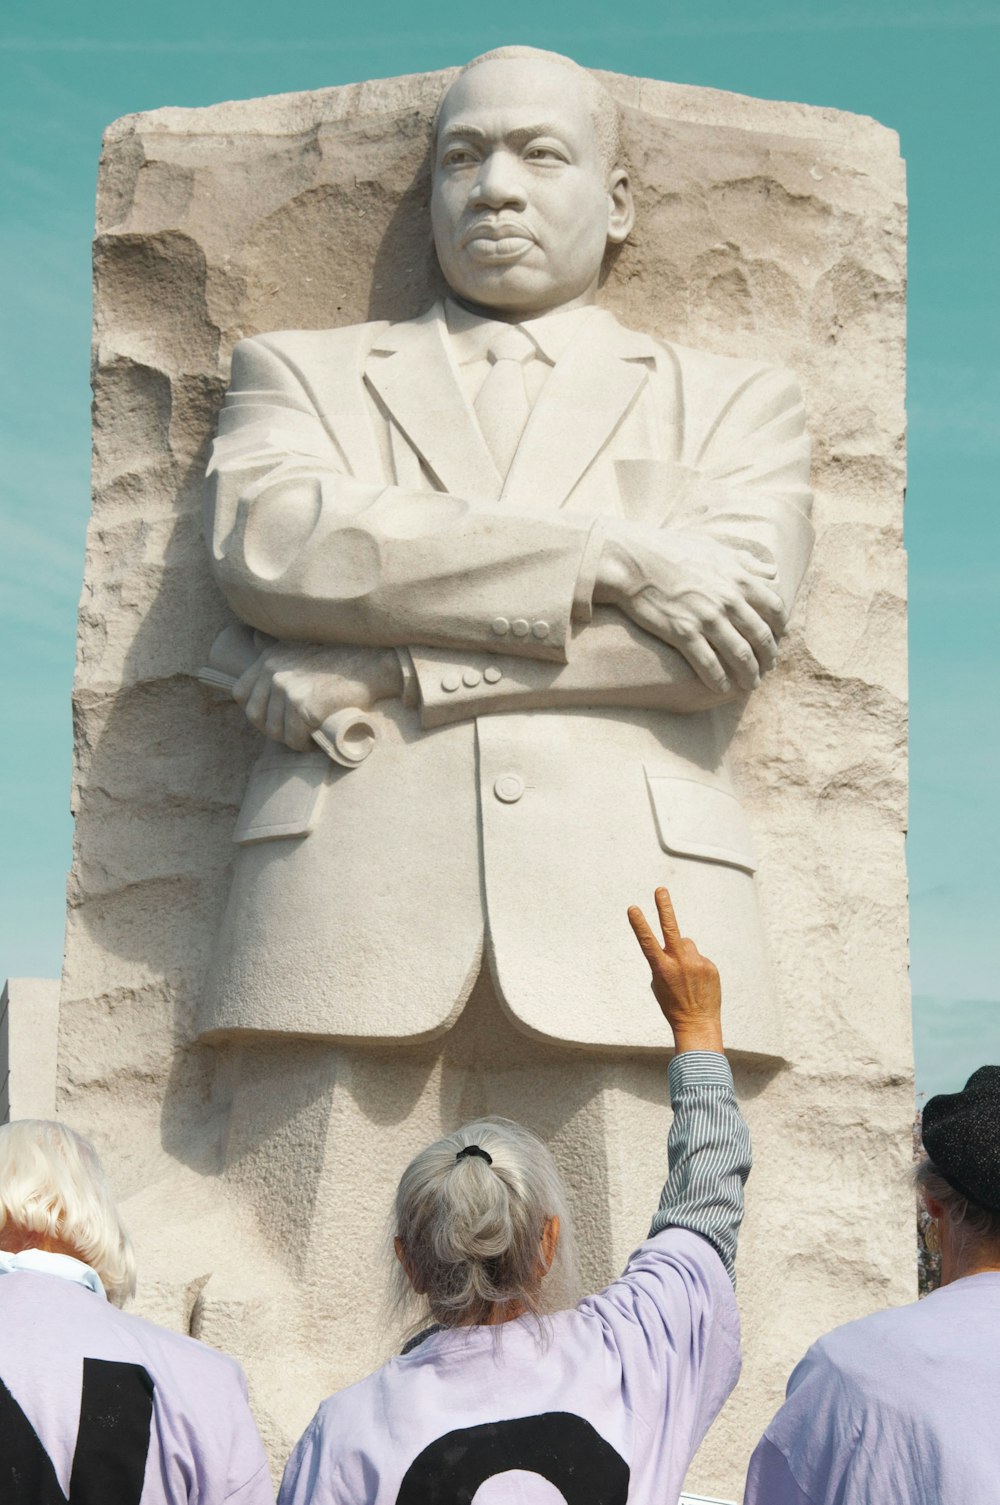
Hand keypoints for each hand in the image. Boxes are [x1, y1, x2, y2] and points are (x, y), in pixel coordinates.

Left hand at [233, 643, 402, 750]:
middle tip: (293, 731)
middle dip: (272, 729)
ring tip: (305, 736)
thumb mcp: (298, 645)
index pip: (241, 693)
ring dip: (290, 739)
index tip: (274, 717)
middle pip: (256, 715)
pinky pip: (294, 737)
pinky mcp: (305, 707)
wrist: (370, 664)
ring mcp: (288, 689)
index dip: (256, 711)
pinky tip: (313, 741)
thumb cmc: (338, 659)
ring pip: (275, 730)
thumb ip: (274, 643)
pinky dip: (303, 744)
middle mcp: (274, 672)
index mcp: (268, 659)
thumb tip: (254, 637)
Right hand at [594, 527, 785, 692]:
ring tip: (750, 685)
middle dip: (768, 658)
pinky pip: (708, 663)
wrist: (634, 559)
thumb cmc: (673, 550)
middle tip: (767, 669)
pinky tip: (722, 688)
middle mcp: (728, 600)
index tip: (777, 640)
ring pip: (739, 654)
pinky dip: (719, 680)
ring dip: (749, 674)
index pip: (775, 609)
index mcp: (739, 579)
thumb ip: (746, 562)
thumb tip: (773, 571)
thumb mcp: (716, 548)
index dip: (780, 629)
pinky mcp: (683, 632)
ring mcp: (706, 618)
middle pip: (761, 637)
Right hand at [627, 887, 723, 1053]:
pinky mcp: (710, 966)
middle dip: (664, 907)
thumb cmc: (672, 1004)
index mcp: (661, 968)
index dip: (639, 924)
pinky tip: (697, 983)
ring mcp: (697, 963)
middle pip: (671, 928)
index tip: (633, 908)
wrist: (697, 1023)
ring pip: (687, 944)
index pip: (647, 942)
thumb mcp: (659, 983)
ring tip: (686, 976)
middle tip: (660, 889)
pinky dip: (696, 966)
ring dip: (684, 953)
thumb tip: (681, 941)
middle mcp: (679, 962)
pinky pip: (699, 958)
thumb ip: (666, 959)